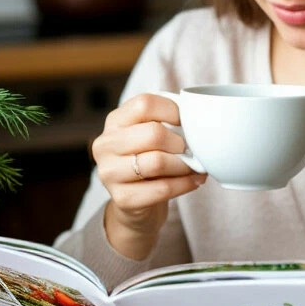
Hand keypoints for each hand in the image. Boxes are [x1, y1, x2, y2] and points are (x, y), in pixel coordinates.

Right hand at [91, 93, 206, 258]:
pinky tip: (194, 181)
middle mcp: (105, 145)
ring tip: (196, 167)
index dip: (172, 110)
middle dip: (180, 143)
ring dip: (185, 165)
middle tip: (190, 150)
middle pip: (153, 134)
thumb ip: (166, 122)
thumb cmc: (148, 160)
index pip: (144, 104)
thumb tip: (199, 123)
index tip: (186, 122)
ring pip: (157, 162)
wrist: (134, 201)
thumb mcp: (149, 135)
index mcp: (114, 121)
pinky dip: (185, 184)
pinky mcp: (122, 198)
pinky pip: (162, 188)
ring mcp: (109, 173)